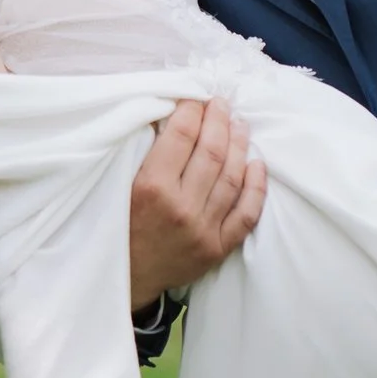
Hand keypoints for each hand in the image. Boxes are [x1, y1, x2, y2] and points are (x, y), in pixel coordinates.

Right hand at [128, 97, 265, 305]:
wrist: (125, 279)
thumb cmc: (118, 226)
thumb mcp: (119, 186)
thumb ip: (144, 153)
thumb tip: (170, 116)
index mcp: (150, 187)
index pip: (181, 135)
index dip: (192, 110)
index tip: (195, 98)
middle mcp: (181, 207)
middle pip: (212, 152)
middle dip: (219, 120)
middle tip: (222, 104)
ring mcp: (203, 229)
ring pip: (232, 177)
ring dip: (240, 145)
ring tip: (241, 125)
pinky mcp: (218, 248)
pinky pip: (246, 213)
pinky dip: (256, 187)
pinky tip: (257, 164)